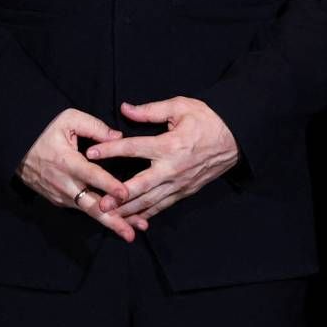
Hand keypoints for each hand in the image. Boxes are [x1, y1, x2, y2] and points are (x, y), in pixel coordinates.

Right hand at [17, 108, 138, 242]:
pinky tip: (117, 220)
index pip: (92, 175)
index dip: (109, 185)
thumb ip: (95, 127)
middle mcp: (64, 184)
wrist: (18, 149)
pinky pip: (82, 209)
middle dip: (113, 221)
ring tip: (131, 233)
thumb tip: (118, 137)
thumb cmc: (45, 131)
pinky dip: (99, 216)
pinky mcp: (60, 201)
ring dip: (110, 222)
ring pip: (89, 212)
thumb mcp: (68, 119)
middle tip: (132, 234)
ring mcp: (61, 196)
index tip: (126, 194)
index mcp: (67, 162)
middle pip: (91, 206)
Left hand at [89, 97, 239, 222]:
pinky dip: (147, 214)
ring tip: (110, 216)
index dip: (111, 150)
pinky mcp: (185, 191)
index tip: (91, 153)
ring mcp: (179, 183)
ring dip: (129, 210)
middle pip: (140, 185)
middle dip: (118, 195)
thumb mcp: (181, 107)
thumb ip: (151, 110)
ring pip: (150, 201)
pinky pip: (163, 205)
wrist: (235, 139)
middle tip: (99, 202)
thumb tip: (125, 109)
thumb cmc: (207, 119)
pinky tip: (133, 219)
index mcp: (169, 145)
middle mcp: (172, 168)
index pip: (134, 149)